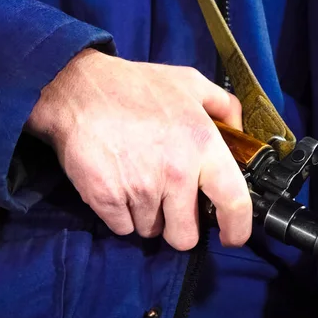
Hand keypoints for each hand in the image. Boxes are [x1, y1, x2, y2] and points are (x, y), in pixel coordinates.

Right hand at [25, 49, 251, 249]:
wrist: (78, 91)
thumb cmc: (133, 87)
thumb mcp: (188, 82)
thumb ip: (223, 105)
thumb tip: (239, 131)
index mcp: (201, 144)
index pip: (233, 202)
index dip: (236, 228)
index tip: (231, 236)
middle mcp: (174, 174)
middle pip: (185, 236)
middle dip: (178, 226)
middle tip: (168, 205)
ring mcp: (139, 190)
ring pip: (150, 231)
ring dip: (146, 216)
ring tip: (135, 183)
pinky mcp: (107, 200)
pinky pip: (122, 228)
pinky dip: (120, 214)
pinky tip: (117, 187)